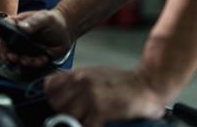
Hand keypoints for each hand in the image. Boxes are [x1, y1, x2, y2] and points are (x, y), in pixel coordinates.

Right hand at [0, 10, 72, 67]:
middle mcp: (17, 40)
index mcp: (15, 28)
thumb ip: (33, 22)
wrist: (66, 30)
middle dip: (9, 56)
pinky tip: (44, 58)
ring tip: (33, 60)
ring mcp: (25, 50)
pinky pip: (32, 65)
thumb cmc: (52, 20)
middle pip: (7, 50)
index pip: (1, 35)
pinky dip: (37, 64)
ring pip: (19, 60)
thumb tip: (21, 27)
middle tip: (14, 58)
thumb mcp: (43, 18)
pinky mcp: (34, 58)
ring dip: (24, 62)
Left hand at [45, 67, 166, 126]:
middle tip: (76, 115)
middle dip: (63, 112)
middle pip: (56, 103)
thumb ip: (77, 83)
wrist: (147, 84)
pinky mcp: (101, 110)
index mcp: (78, 73)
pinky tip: (96, 124)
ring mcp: (91, 96)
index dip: (52, 97)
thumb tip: (62, 95)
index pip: (49, 85)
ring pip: (68, 115)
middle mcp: (81, 82)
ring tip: (87, 120)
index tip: (58, 104)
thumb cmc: (122, 82)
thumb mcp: (95, 74)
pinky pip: (84, 125)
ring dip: (76, 121)